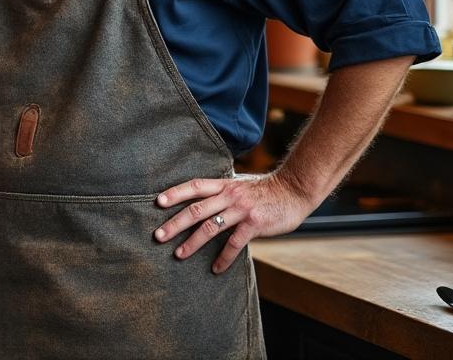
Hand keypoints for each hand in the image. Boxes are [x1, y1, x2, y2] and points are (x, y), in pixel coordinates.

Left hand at [153, 173, 313, 273]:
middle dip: (175, 223)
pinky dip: (224, 258)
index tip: (157, 202)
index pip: (194, 186)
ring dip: (192, 242)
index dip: (175, 193)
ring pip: (210, 227)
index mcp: (224, 185)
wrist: (295, 190)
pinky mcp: (254, 224)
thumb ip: (222, 191)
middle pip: (196, 209)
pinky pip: (234, 244)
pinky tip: (216, 268)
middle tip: (158, 235)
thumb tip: (203, 199)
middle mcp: (229, 195)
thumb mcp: (240, 184)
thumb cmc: (266, 190)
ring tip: (178, 254)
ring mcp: (241, 210)